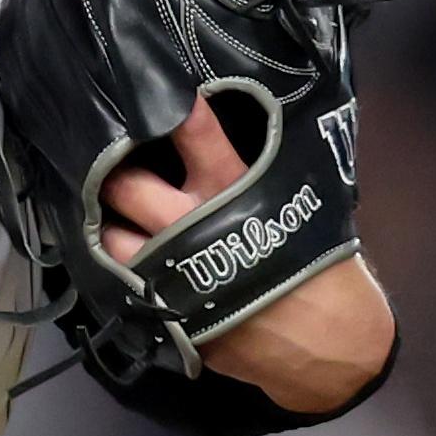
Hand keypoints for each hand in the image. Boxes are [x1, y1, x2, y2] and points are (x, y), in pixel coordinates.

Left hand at [101, 93, 395, 412]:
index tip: (141, 90)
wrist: (328, 344)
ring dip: (107, 226)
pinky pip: (122, 284)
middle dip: (112, 173)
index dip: (166, 108)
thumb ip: (253, 172)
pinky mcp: (165, 310)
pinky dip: (117, 269)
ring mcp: (172, 271)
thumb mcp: (296, 205)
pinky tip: (120, 260)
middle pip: (127, 186)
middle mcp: (193, 224)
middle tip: (108, 165)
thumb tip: (212, 138)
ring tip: (111, 217)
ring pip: (111, 239)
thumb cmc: (318, 264)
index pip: (194, 131)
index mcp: (234, 190)